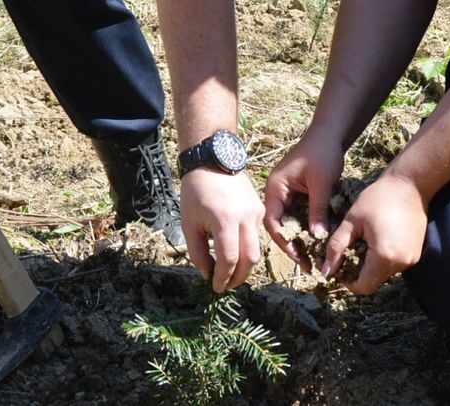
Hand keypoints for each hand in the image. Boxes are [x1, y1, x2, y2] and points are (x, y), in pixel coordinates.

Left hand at [179, 168, 264, 291]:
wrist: (213, 161)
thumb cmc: (195, 192)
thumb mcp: (189, 223)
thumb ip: (198, 252)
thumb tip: (208, 274)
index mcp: (225, 220)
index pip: (229, 259)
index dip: (223, 277)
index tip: (215, 287)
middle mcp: (245, 218)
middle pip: (250, 259)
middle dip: (238, 278)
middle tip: (225, 285)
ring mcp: (256, 213)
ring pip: (256, 250)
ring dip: (245, 266)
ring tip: (230, 274)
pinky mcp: (260, 209)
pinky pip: (257, 236)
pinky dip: (247, 249)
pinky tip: (235, 253)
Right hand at [262, 136, 343, 270]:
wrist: (329, 134)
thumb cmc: (322, 153)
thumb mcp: (321, 183)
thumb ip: (317, 209)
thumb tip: (318, 237)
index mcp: (275, 188)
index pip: (273, 220)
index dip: (283, 240)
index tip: (298, 256)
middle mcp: (278, 193)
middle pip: (280, 225)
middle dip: (292, 245)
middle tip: (307, 265)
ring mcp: (288, 194)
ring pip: (290, 223)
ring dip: (300, 239)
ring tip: (313, 258)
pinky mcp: (298, 195)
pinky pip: (300, 216)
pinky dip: (307, 229)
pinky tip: (318, 241)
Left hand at [322, 172, 427, 293]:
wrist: (409, 185)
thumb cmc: (377, 199)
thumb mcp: (351, 221)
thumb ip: (337, 247)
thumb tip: (326, 271)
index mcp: (384, 256)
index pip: (365, 286)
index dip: (350, 282)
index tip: (340, 269)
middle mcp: (401, 262)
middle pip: (375, 280)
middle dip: (360, 272)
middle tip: (349, 253)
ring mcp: (412, 259)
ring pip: (385, 273)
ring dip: (372, 265)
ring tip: (364, 243)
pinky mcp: (417, 253)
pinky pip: (396, 264)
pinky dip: (384, 258)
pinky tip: (377, 239)